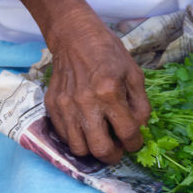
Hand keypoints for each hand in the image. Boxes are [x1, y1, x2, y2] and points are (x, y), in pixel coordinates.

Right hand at [44, 17, 150, 164]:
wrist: (73, 36)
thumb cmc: (107, 52)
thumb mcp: (133, 73)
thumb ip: (141, 105)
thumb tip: (140, 128)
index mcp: (109, 92)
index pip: (127, 133)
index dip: (135, 143)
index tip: (134, 142)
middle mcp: (86, 102)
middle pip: (101, 149)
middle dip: (114, 156)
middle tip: (117, 149)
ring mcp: (65, 105)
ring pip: (78, 148)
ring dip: (92, 150)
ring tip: (99, 140)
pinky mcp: (52, 105)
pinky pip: (63, 135)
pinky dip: (76, 137)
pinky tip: (85, 127)